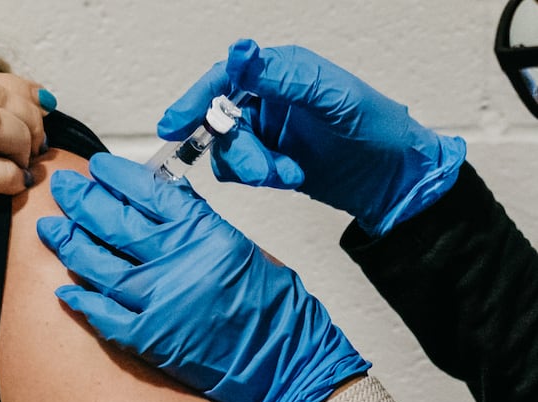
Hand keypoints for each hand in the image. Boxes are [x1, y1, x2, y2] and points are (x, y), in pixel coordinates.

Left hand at [37, 153, 369, 401]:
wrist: (288, 359)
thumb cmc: (271, 305)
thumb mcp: (237, 246)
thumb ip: (196, 221)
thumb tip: (159, 198)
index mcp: (205, 232)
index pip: (148, 192)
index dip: (115, 177)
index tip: (97, 168)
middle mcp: (179, 261)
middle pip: (115, 223)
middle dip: (82, 201)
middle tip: (62, 189)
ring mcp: (161, 301)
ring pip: (100, 265)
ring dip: (70, 244)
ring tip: (52, 229)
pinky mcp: (152, 338)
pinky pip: (104, 315)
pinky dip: (82, 301)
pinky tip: (64, 289)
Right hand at [158, 39, 465, 235]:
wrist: (394, 180)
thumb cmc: (377, 131)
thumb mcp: (334, 99)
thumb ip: (284, 77)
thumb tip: (241, 52)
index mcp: (282, 72)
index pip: (225, 78)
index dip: (196, 99)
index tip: (176, 123)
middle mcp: (269, 97)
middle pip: (220, 117)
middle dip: (236, 146)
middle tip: (261, 168)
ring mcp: (266, 130)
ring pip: (228, 148)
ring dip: (252, 166)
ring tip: (284, 173)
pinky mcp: (268, 159)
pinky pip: (239, 170)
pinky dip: (258, 177)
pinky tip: (288, 176)